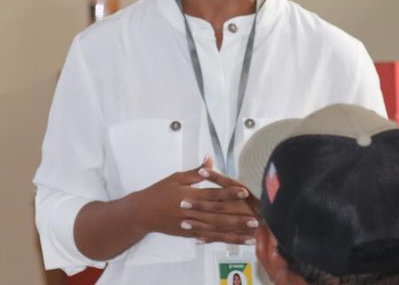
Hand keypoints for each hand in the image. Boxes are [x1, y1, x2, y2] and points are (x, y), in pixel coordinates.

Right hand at [131, 157, 259, 245]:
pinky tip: (237, 239)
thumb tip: (210, 159)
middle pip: (217, 214)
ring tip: (251, 232)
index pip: (211, 194)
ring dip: (234, 231)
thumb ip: (196, 172)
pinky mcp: (190, 233)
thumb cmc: (160, 192)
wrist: (143, 213)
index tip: (243, 191)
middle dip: (237, 216)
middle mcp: (190, 212)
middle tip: (255, 217)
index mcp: (188, 195)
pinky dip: (223, 239)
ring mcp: (190, 225)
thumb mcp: (176, 177)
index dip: (228, 192)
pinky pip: (209, 237)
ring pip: (216, 229)